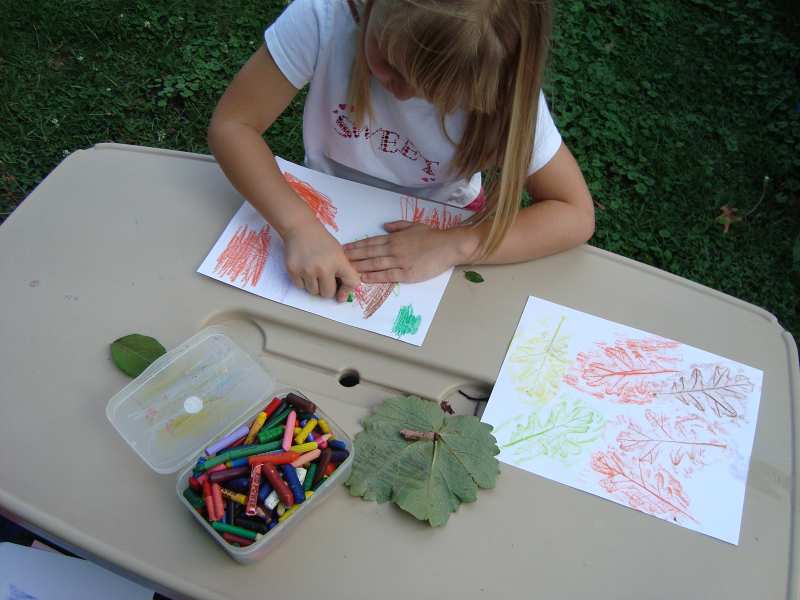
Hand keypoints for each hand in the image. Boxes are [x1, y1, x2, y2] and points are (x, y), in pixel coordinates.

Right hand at [282, 221, 360, 301]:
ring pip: (313, 291)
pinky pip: (301, 286)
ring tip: (312, 270)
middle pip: (328, 294)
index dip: (347, 291)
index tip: (341, 294)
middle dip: (326, 289)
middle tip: (323, 278)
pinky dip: (302, 281)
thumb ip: (342, 270)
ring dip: (314, 284)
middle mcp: (324, 268)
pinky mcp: (293, 271)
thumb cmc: (321, 240)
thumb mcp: (338, 251)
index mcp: (339, 261)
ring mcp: (307, 270)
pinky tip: (303, 268)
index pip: (351, 283)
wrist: (300, 228)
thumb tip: (342, 291)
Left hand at [342, 220, 471, 282]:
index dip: (357, 245)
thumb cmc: (433, 236)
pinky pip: (388, 275)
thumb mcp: (414, 225)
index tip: (345, 248)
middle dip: (353, 256)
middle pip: (369, 252)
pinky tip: (365, 278)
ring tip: (348, 269)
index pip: (371, 242)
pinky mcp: (407, 273)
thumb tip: (385, 226)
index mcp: (395, 238)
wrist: (448, 246)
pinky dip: (375, 277)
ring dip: (360, 266)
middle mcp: (394, 249)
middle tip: (340, 259)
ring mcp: (400, 261)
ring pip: (375, 264)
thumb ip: (398, 226)